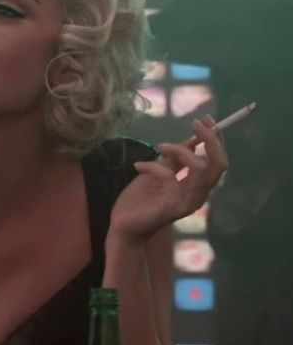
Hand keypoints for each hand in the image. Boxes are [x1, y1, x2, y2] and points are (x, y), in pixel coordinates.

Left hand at [110, 115, 227, 240]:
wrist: (124, 225)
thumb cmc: (140, 199)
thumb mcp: (159, 172)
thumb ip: (176, 160)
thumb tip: (191, 139)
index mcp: (197, 186)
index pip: (217, 161)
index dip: (215, 138)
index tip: (205, 118)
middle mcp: (199, 195)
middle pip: (219, 164)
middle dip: (210, 139)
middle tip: (195, 123)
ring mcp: (189, 202)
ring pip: (201, 168)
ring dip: (180, 150)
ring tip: (160, 146)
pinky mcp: (174, 207)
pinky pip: (171, 177)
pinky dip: (154, 166)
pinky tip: (138, 166)